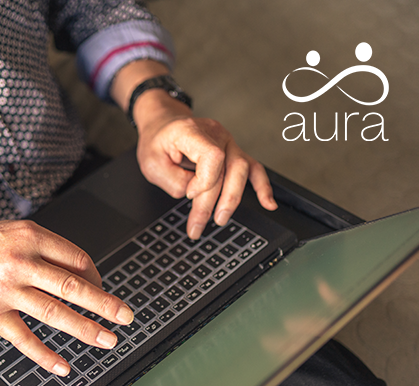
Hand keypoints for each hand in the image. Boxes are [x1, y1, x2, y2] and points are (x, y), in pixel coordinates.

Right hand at [0, 220, 134, 375]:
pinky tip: (62, 365)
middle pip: (72, 286)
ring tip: (107, 339)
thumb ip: (46, 250)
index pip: (76, 259)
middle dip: (104, 304)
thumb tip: (83, 275)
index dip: (96, 276)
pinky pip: (23, 338)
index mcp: (30, 236)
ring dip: (85, 329)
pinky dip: (44, 355)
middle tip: (125, 316)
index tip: (103, 288)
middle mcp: (20, 262)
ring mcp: (5, 290)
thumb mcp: (14, 232)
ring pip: (53, 313)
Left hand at [111, 60, 277, 239]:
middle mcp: (214, 134)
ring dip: (232, 199)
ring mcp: (227, 142)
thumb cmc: (157, 142)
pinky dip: (262, 187)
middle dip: (214, 202)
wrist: (162, 126)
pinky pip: (253, 168)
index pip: (212, 156)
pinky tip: (267, 204)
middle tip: (198, 226)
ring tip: (220, 219)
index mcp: (192, 131)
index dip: (204, 181)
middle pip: (228, 169)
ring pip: (242, 170)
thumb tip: (194, 195)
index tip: (188, 194)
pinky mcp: (233, 152)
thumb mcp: (151, 163)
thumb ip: (172, 180)